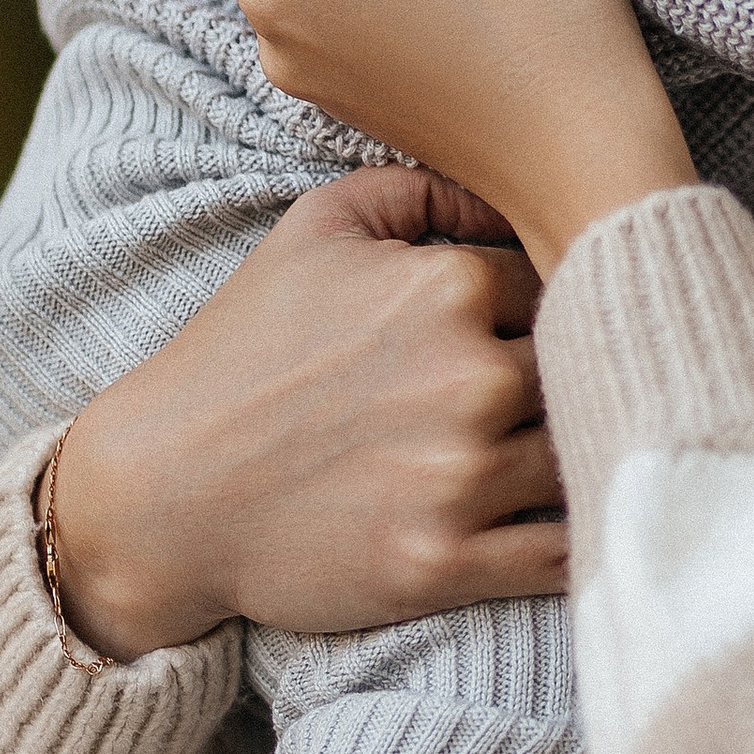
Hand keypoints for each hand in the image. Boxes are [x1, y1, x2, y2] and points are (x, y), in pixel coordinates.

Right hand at [49, 168, 565, 659]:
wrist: (162, 492)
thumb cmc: (241, 353)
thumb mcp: (314, 230)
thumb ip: (424, 189)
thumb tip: (514, 195)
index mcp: (451, 288)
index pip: (567, 280)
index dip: (556, 300)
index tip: (533, 324)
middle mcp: (471, 380)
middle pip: (591, 366)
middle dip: (581, 373)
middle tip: (561, 387)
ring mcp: (462, 480)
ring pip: (587, 453)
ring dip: (584, 450)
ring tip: (568, 448)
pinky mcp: (447, 564)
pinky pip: (566, 551)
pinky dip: (586, 537)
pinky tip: (575, 521)